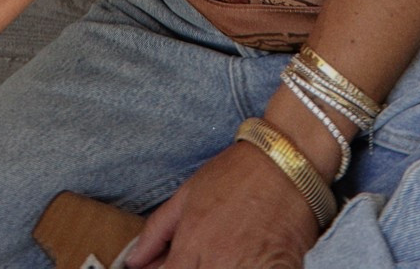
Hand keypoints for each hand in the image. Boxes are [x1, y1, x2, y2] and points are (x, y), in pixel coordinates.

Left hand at [126, 143, 320, 268]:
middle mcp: (217, 263)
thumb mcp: (188, 193)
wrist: (285, 162)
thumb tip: (133, 261)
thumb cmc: (236, 173)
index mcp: (192, 245)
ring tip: (224, 255)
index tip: (169, 266)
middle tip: (200, 256)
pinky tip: (246, 259)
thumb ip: (158, 230)